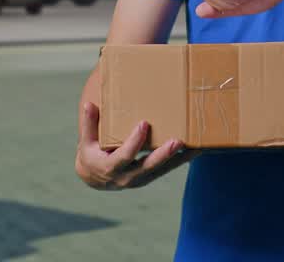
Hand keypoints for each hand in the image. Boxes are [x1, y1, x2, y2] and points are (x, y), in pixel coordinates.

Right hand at [75, 101, 196, 190]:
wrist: (95, 178)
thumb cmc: (92, 154)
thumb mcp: (86, 141)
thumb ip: (89, 124)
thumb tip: (89, 104)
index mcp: (109, 168)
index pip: (124, 155)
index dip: (134, 141)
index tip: (144, 124)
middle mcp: (126, 177)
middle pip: (147, 167)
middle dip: (163, 155)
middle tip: (176, 141)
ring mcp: (140, 179)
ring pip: (162, 170)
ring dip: (179, 158)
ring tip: (196, 147)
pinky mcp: (151, 176)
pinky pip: (168, 169)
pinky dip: (182, 160)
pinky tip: (198, 149)